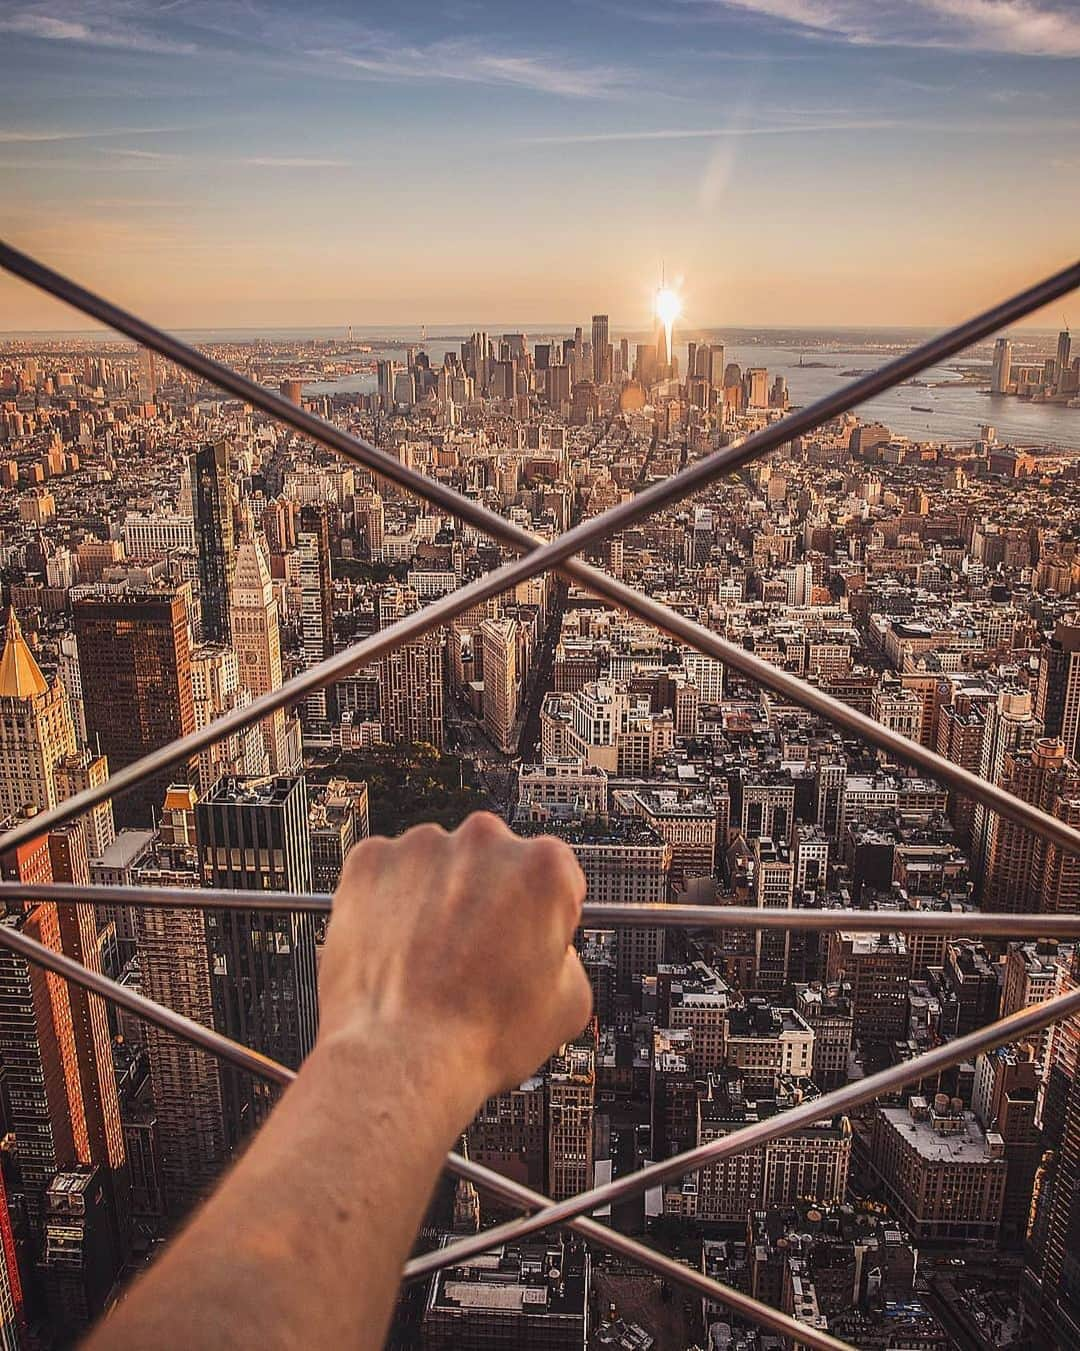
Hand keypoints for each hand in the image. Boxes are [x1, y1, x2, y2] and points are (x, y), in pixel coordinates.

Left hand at [318, 812, 592, 1108]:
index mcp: (543, 866)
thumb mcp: (569, 1004)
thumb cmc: (482, 1038)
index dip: (541, 914)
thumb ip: (568, 955)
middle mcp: (484, 840)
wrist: (400, 1058)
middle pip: (493, 860)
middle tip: (474, 951)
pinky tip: (395, 946)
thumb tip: (550, 949)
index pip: (552, 874)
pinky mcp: (370, 861)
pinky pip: (386, 872)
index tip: (524, 938)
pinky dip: (387, 899)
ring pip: (438, 863)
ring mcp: (422, 846)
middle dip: (487, 895)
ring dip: (437, 895)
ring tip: (428, 956)